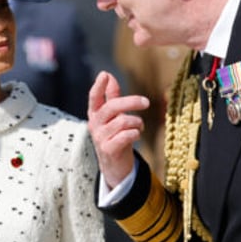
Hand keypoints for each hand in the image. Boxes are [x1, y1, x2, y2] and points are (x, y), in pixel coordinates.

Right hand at [87, 70, 149, 189]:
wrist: (113, 166)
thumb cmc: (115, 137)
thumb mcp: (112, 117)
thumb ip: (110, 97)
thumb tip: (108, 76)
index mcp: (95, 114)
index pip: (94, 98)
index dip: (99, 86)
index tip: (104, 74)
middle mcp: (95, 125)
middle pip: (112, 107)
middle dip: (131, 102)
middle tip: (146, 102)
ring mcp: (100, 137)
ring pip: (123, 121)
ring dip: (137, 122)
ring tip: (139, 127)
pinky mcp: (108, 149)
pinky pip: (126, 135)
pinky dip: (135, 133)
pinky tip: (136, 135)